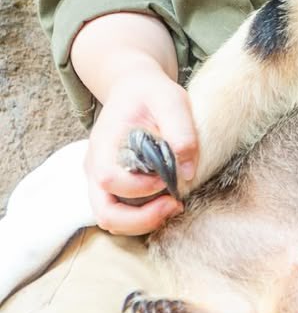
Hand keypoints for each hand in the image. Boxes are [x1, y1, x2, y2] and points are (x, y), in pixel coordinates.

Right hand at [84, 65, 197, 234]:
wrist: (135, 90)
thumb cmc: (151, 94)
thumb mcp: (171, 100)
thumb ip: (180, 130)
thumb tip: (187, 172)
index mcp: (104, 144)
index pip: (109, 179)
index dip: (140, 187)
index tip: (168, 177)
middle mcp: (95, 167)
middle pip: (105, 213)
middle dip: (140, 219)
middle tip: (174, 206)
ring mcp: (101, 180)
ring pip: (112, 220)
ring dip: (143, 222)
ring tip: (173, 205)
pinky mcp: (114, 187)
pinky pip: (122, 214)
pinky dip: (143, 217)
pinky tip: (167, 202)